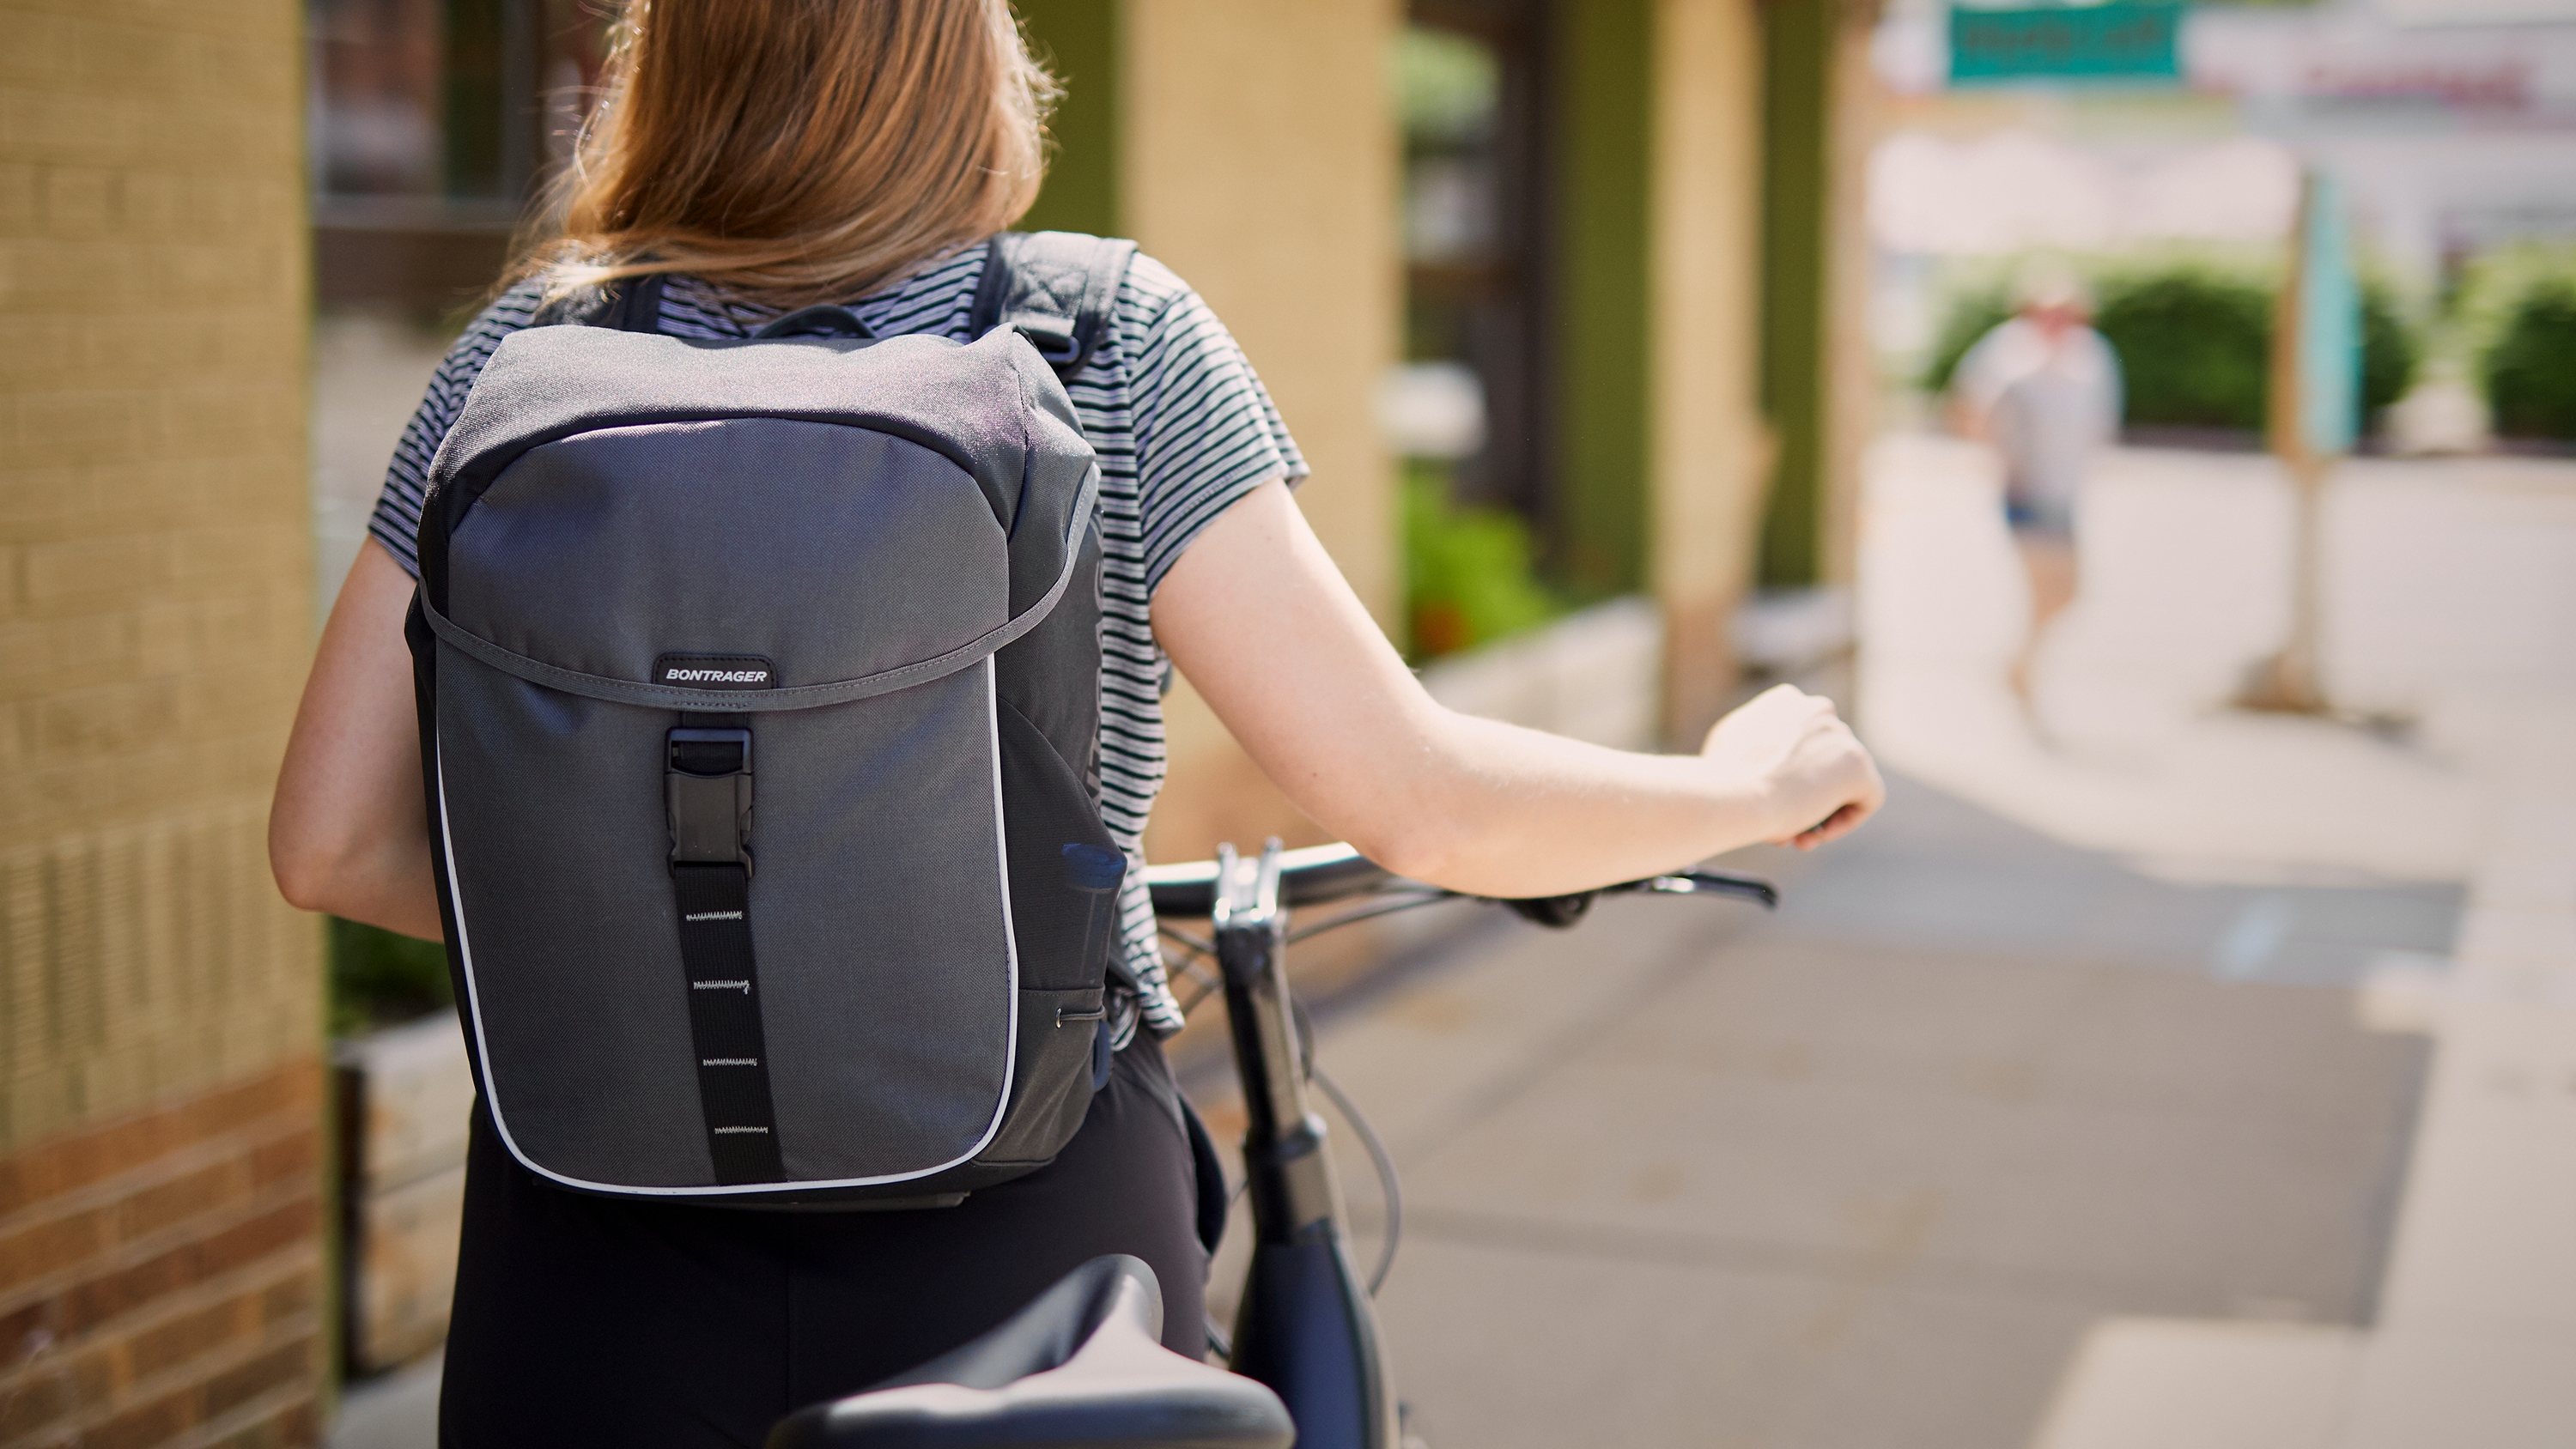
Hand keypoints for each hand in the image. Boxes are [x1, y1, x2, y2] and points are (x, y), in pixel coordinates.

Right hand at [1700, 685, 1884, 850]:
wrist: (1732, 795)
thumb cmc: (1720, 778)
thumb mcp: (1728, 746)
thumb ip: (1757, 743)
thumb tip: (1773, 764)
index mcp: (1786, 700)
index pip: (1803, 741)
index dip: (1790, 775)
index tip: (1772, 799)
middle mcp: (1818, 709)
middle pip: (1824, 763)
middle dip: (1807, 796)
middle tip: (1785, 825)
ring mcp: (1841, 736)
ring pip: (1844, 782)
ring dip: (1823, 812)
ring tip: (1796, 837)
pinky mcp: (1858, 765)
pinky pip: (1866, 800)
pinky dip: (1845, 822)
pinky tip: (1814, 834)